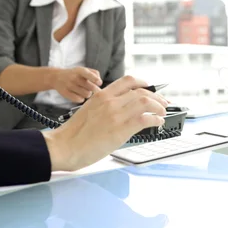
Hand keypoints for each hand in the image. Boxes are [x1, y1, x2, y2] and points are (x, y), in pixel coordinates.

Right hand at [42, 75, 169, 171]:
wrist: (63, 146)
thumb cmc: (73, 134)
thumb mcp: (88, 111)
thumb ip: (104, 107)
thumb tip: (121, 110)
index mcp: (101, 96)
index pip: (128, 81)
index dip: (144, 83)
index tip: (151, 88)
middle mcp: (110, 102)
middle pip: (141, 92)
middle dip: (157, 97)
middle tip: (163, 103)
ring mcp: (115, 115)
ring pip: (146, 102)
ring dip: (159, 107)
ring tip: (162, 113)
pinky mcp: (120, 129)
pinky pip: (145, 119)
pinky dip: (155, 119)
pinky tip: (157, 123)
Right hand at [51, 67, 102, 102]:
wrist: (56, 77)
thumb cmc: (74, 74)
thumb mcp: (83, 69)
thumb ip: (94, 73)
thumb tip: (99, 82)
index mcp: (80, 70)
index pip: (88, 74)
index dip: (95, 79)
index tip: (99, 83)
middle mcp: (74, 77)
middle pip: (91, 88)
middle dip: (93, 89)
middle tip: (90, 87)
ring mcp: (69, 86)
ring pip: (87, 95)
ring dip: (88, 94)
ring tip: (83, 90)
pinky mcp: (66, 93)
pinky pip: (80, 100)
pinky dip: (81, 98)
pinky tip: (78, 94)